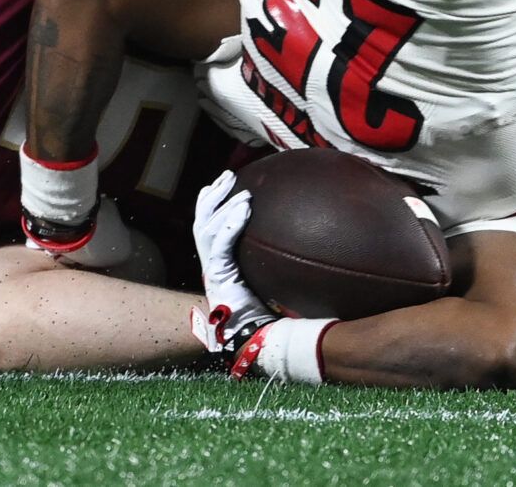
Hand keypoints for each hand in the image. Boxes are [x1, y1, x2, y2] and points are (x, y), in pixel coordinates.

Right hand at [190, 170, 278, 353]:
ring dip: (223, 207)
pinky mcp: (218, 278)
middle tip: (228, 175)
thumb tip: (313, 245)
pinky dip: (230, 226)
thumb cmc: (271, 317)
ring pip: (207, 229)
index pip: (210, 227)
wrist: (258, 340)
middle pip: (202, 222)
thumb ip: (281, 266)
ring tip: (240, 192)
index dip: (213, 204)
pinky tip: (243, 212)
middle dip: (213, 197)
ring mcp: (213, 271)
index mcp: (221, 266)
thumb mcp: (274, 286)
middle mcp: (212, 266)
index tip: (225, 183)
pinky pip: (220, 246)